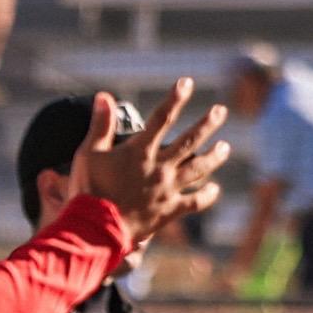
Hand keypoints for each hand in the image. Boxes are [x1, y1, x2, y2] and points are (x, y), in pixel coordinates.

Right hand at [68, 81, 229, 247]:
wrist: (95, 229)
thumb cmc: (88, 190)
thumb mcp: (88, 154)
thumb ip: (100, 125)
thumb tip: (104, 95)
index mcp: (140, 151)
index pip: (162, 118)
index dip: (175, 98)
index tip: (186, 83)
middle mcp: (160, 166)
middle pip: (191, 140)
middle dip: (208, 123)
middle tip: (221, 111)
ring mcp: (168, 189)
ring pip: (199, 168)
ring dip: (214, 155)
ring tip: (225, 147)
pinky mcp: (169, 210)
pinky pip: (195, 201)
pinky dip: (207, 195)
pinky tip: (214, 189)